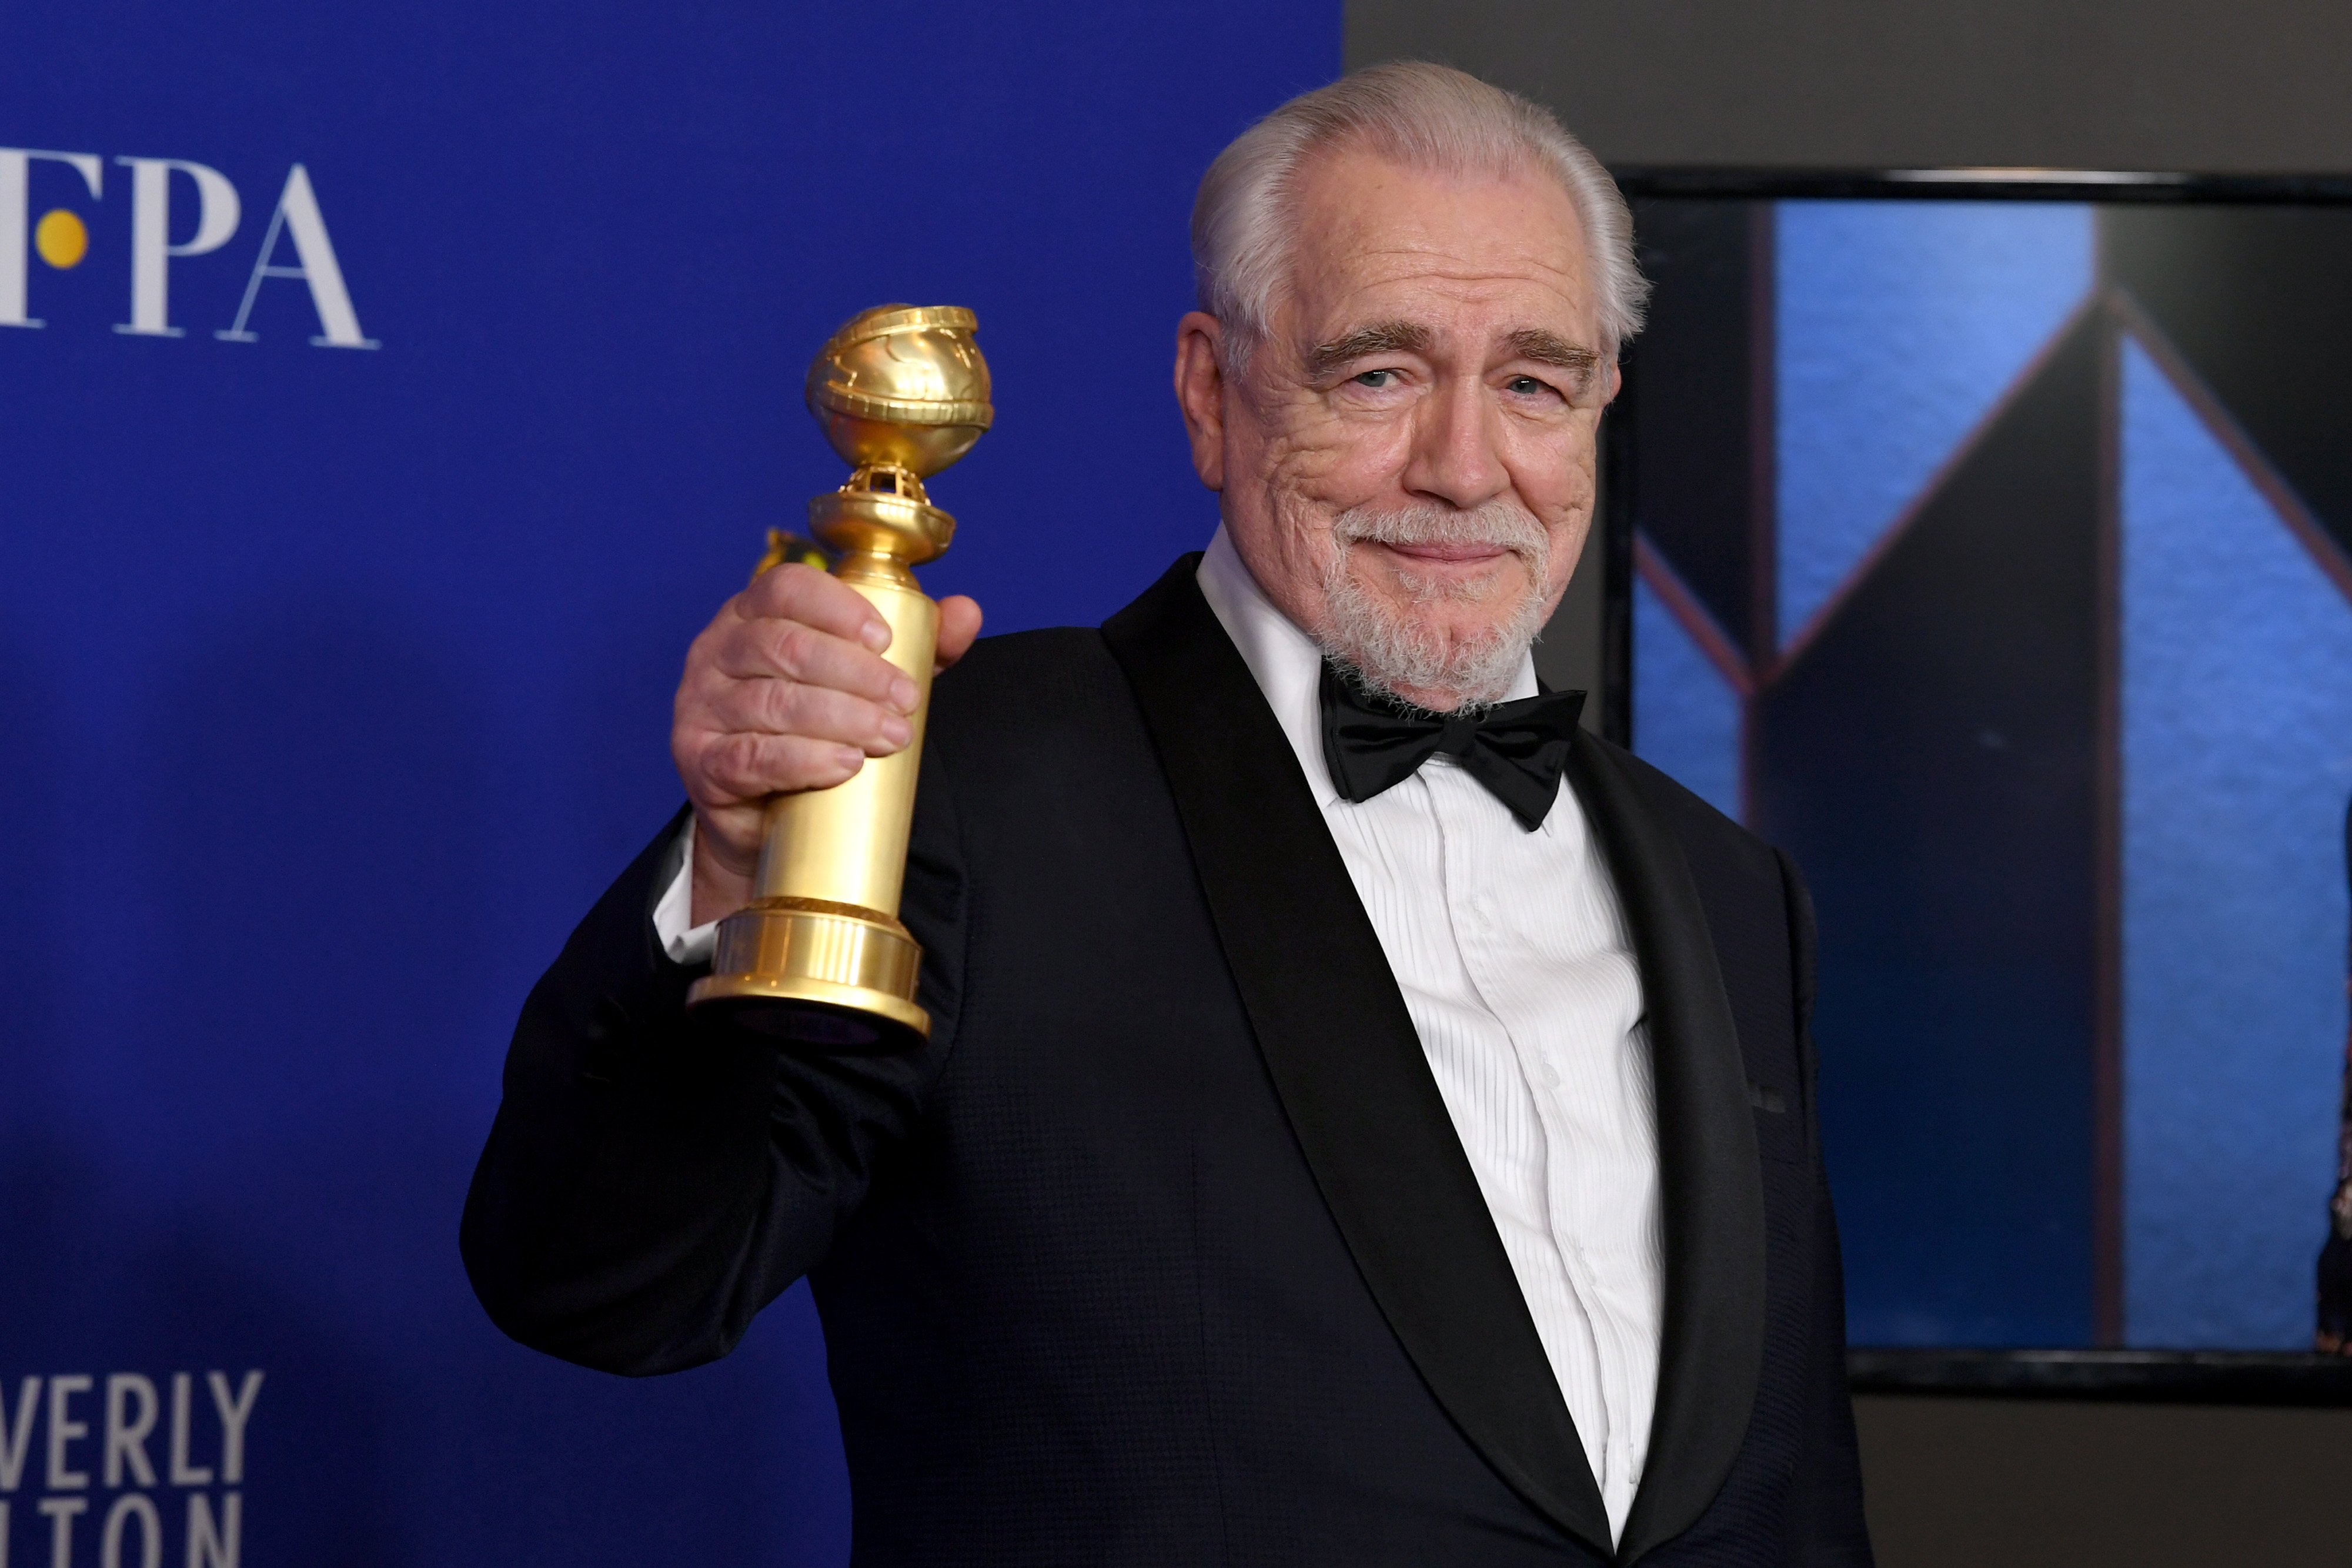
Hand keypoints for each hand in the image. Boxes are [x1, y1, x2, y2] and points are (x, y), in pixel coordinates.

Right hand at [672, 563, 982, 925]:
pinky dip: (803, 759)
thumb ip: (916, 647)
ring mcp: (701, 707)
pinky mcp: (700, 762)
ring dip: (841, 718)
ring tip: (891, 736)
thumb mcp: (867, 682)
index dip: (838, 607)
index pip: (786, 587)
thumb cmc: (814, 730)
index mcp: (751, 614)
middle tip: (906, 701)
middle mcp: (716, 652)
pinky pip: (751, 757)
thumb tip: (967, 611)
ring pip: (773, 703)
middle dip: (856, 673)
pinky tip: (845, 763)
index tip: (886, 639)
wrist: (764, 815)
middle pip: (785, 646)